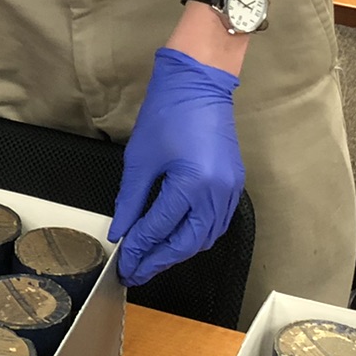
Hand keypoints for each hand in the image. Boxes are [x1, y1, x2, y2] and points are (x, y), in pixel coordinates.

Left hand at [109, 48, 244, 286]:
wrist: (199, 84)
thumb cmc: (167, 113)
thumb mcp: (140, 159)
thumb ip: (130, 201)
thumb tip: (122, 232)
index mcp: (192, 184)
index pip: (160, 228)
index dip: (139, 249)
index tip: (123, 263)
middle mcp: (216, 193)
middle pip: (188, 243)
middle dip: (160, 260)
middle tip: (136, 271)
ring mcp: (230, 190)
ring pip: (205, 237)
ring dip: (179, 251)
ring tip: (153, 259)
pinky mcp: (234, 184)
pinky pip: (217, 222)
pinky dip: (196, 236)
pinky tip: (177, 239)